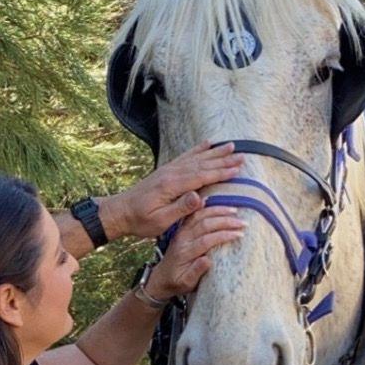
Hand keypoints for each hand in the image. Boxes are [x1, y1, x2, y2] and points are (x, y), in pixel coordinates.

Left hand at [100, 142, 242, 240]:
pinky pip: (186, 157)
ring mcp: (168, 170)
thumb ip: (180, 208)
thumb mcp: (160, 221)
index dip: (220, 173)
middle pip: (202, 164)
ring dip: (215, 152)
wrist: (120, 212)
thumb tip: (200, 196)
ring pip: (196, 158)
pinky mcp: (166, 171)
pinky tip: (207, 144)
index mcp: (171, 186)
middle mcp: (171, 173)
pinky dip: (198, 149)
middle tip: (243, 156)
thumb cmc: (140, 221)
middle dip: (223, 160)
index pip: (201, 177)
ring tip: (231, 146)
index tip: (238, 170)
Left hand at [144, 206, 244, 300]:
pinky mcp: (182, 229)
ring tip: (235, 210)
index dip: (223, 236)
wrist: (160, 278)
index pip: (206, 240)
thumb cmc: (176, 283)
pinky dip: (203, 207)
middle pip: (205, 225)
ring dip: (218, 212)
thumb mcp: (185, 283)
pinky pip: (192, 214)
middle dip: (226, 222)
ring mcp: (181, 232)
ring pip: (200, 216)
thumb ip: (195, 272)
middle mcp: (182, 239)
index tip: (240, 234)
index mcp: (184, 252)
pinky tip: (212, 200)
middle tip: (243, 222)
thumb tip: (207, 260)